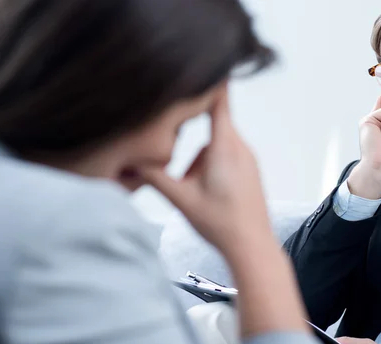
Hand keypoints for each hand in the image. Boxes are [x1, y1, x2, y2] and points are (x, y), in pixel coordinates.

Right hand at [142, 85, 272, 257]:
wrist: (253, 246)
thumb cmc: (221, 223)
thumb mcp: (181, 199)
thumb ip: (153, 177)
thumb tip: (127, 161)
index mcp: (224, 146)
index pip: (219, 100)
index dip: (210, 80)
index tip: (203, 61)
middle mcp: (240, 147)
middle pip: (213, 121)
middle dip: (192, 131)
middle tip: (177, 148)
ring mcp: (248, 158)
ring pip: (217, 142)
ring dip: (200, 156)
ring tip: (195, 187)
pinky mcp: (250, 169)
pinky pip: (227, 154)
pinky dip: (212, 164)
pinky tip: (209, 192)